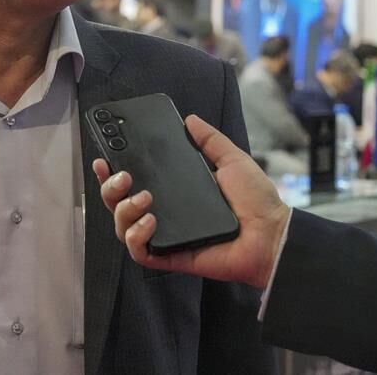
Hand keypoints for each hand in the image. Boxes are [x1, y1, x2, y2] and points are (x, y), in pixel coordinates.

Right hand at [93, 115, 290, 288]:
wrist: (272, 234)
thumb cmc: (256, 201)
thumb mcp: (232, 160)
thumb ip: (210, 140)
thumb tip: (189, 120)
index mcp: (174, 192)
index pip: (134, 182)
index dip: (113, 171)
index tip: (104, 157)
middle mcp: (164, 214)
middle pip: (118, 204)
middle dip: (109, 189)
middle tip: (123, 176)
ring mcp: (165, 236)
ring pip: (122, 227)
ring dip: (124, 210)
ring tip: (144, 197)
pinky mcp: (170, 257)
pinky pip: (139, 251)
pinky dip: (136, 236)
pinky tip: (150, 221)